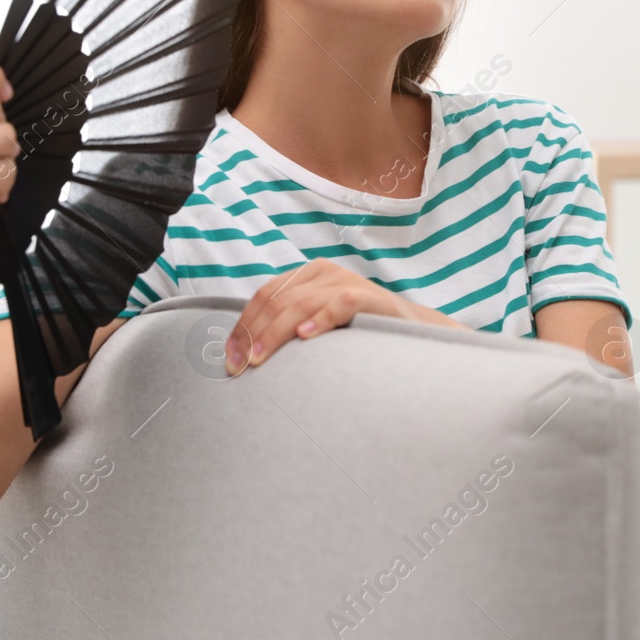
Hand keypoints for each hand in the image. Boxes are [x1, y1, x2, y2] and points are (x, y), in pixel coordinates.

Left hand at [223, 260, 459, 375]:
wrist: (411, 333)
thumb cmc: (357, 334)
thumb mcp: (318, 324)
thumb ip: (289, 327)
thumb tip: (243, 354)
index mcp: (307, 276)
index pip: (264, 295)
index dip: (242, 325)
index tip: (228, 357)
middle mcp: (324, 272)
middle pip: (277, 301)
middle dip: (252, 335)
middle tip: (239, 367)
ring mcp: (346, 281)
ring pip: (300, 304)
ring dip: (274, 334)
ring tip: (259, 360)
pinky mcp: (369, 297)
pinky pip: (340, 303)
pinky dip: (320, 319)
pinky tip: (304, 337)